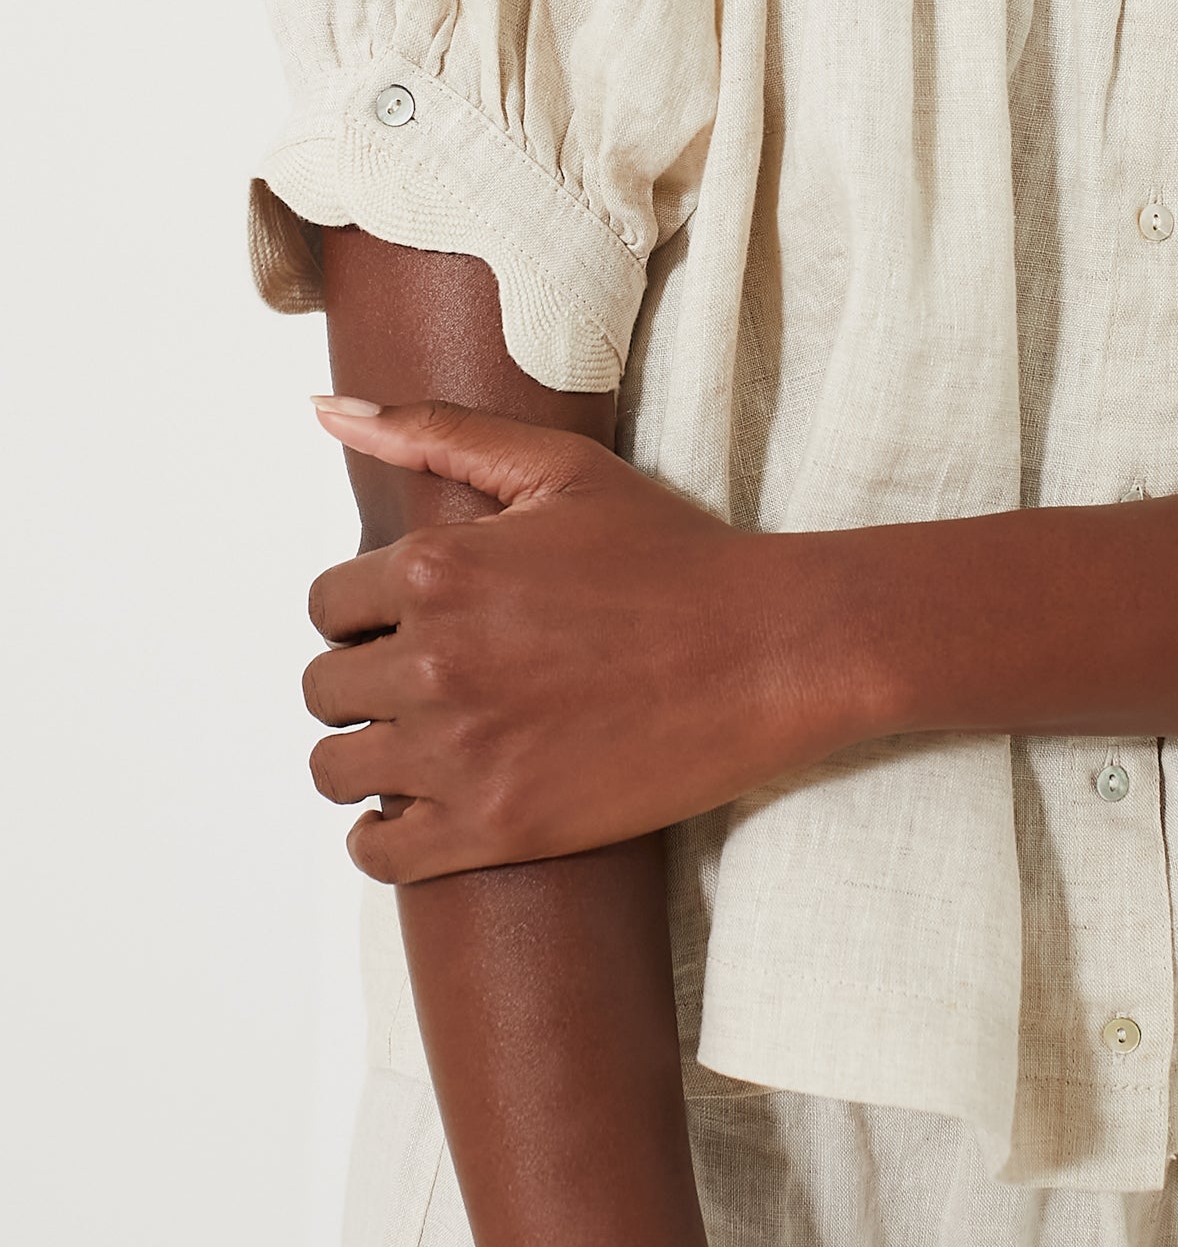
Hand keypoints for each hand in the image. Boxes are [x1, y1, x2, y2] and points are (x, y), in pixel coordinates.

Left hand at [302, 399, 866, 883]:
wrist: (769, 652)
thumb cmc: (671, 554)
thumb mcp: (558, 467)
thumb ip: (434, 432)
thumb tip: (326, 410)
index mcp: (439, 566)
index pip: (327, 605)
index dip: (364, 614)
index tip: (408, 625)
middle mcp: (434, 659)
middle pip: (323, 690)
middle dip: (362, 683)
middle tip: (423, 683)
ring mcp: (462, 750)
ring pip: (334, 770)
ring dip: (364, 757)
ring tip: (420, 744)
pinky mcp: (497, 827)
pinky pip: (378, 852)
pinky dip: (382, 836)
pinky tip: (423, 809)